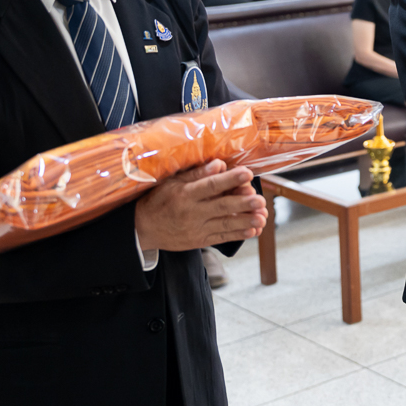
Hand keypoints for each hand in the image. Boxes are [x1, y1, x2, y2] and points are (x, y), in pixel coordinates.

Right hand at [134, 160, 266, 251]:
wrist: (143, 228)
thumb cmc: (159, 199)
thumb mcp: (172, 182)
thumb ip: (196, 174)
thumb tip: (219, 164)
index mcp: (184, 194)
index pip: (210, 185)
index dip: (229, 179)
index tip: (247, 173)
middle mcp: (190, 212)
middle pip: (221, 207)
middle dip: (243, 204)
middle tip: (260, 200)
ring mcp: (195, 229)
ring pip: (224, 225)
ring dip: (245, 221)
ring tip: (262, 217)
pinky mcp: (198, 241)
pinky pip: (221, 238)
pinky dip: (237, 235)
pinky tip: (252, 230)